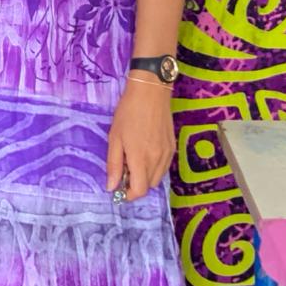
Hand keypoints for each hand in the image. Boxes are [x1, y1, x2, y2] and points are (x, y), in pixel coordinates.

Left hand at [106, 77, 173, 201]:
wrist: (151, 92)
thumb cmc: (128, 113)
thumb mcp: (115, 138)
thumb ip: (114, 164)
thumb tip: (112, 187)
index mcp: (141, 158)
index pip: (140, 190)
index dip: (129, 194)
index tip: (120, 188)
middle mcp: (157, 160)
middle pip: (149, 186)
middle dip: (136, 184)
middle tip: (124, 169)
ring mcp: (168, 154)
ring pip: (158, 177)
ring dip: (146, 176)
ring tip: (134, 159)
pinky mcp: (173, 146)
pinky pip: (164, 166)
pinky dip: (154, 167)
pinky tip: (145, 152)